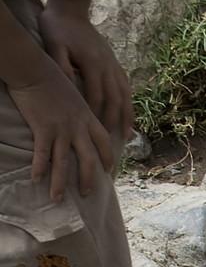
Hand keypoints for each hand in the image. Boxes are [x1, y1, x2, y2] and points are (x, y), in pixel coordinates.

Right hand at [11, 63, 112, 199]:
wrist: (33, 67)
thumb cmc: (51, 76)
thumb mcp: (74, 93)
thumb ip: (81, 109)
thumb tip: (83, 119)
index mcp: (87, 117)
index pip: (104, 142)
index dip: (108, 158)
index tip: (110, 171)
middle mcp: (77, 127)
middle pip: (88, 160)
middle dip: (89, 180)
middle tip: (87, 194)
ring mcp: (61, 129)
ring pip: (63, 163)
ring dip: (60, 183)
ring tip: (57, 199)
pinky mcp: (43, 129)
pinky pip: (42, 154)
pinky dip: (39, 168)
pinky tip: (36, 180)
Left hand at [36, 1, 132, 145]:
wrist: (70, 11)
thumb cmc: (57, 29)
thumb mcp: (54, 45)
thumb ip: (62, 66)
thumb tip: (70, 89)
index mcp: (92, 64)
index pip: (97, 97)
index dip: (96, 117)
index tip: (94, 135)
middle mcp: (107, 66)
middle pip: (114, 101)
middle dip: (113, 123)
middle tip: (110, 144)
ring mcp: (114, 66)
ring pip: (125, 96)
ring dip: (126, 118)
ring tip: (126, 137)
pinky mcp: (116, 64)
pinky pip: (126, 88)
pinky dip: (129, 105)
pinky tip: (129, 119)